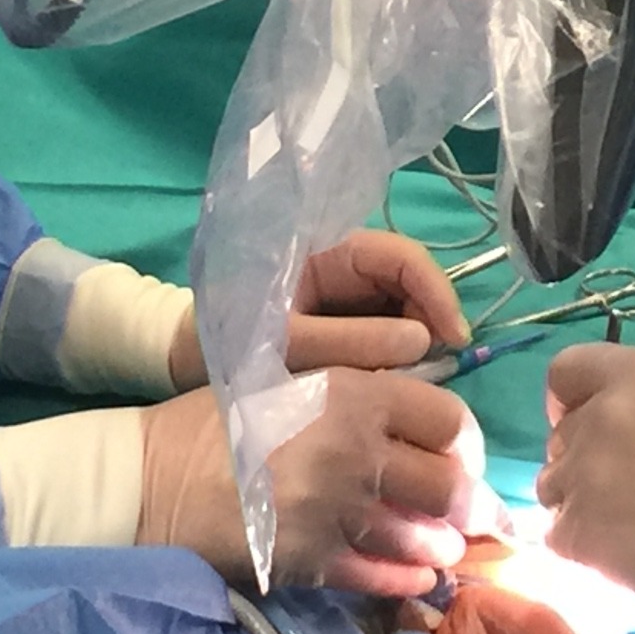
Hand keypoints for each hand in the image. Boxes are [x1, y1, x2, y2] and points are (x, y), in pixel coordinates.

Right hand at [137, 371, 503, 595]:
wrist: (148, 477)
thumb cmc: (221, 418)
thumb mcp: (296, 376)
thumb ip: (363, 388)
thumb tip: (422, 415)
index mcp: (354, 396)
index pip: (450, 421)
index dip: (466, 443)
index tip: (462, 456)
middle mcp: (354, 453)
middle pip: (448, 485)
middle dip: (469, 503)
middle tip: (474, 512)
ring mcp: (334, 512)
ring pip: (421, 538)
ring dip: (443, 547)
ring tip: (448, 548)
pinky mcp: (310, 561)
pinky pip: (380, 577)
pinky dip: (409, 581)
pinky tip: (420, 580)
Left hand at [168, 231, 469, 388]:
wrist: (180, 358)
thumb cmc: (225, 337)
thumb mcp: (287, 343)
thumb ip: (352, 341)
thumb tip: (422, 341)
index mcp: (328, 250)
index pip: (403, 257)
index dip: (436, 292)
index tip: (453, 338)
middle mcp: (346, 265)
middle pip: (411, 282)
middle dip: (430, 321)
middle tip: (437, 368)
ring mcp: (348, 293)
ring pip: (405, 308)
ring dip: (417, 341)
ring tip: (415, 381)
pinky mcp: (346, 320)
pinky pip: (388, 330)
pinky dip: (398, 356)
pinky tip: (394, 383)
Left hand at [536, 347, 634, 623]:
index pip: (567, 370)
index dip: (572, 399)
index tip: (590, 420)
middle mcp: (603, 413)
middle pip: (561, 436)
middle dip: (585, 459)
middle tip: (631, 490)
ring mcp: (583, 474)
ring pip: (552, 487)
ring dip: (580, 504)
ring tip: (630, 527)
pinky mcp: (574, 532)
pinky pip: (556, 536)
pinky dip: (583, 547)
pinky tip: (626, 555)